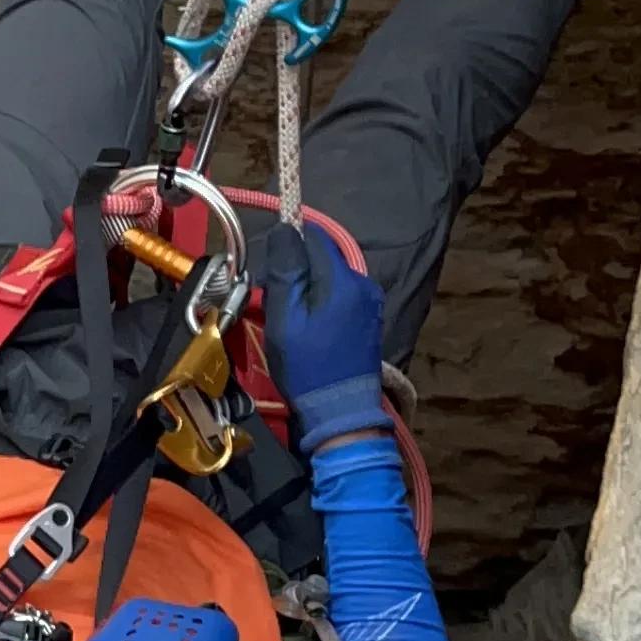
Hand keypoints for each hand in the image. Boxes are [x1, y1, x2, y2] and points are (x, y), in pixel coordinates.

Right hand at [259, 219, 389, 453]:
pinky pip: (342, 296)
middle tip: (275, 303)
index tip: (269, 273)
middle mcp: (364, 284)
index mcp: (343, 280)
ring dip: (309, 289)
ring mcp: (371, 303)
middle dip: (297, 272)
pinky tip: (312, 328)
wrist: (341, 412)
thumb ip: (286, 270)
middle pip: (323, 259)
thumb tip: (285, 227)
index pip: (313, 238)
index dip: (287, 247)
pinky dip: (323, 303)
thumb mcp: (285, 318)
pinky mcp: (371, 320)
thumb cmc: (307, 366)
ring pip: (331, 278)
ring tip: (292, 319)